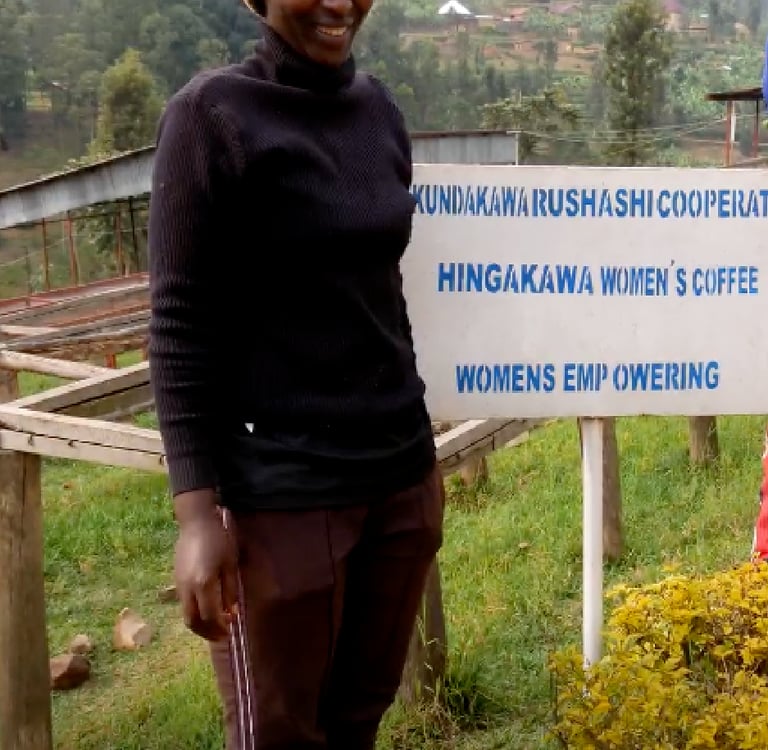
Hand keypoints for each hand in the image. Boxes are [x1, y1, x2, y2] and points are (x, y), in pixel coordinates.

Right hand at [173, 489, 237, 641]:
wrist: (195, 523)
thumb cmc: (218, 540)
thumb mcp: (230, 564)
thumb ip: (230, 590)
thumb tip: (231, 613)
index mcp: (204, 584)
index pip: (210, 616)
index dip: (220, 628)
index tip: (230, 631)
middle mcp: (188, 589)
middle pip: (193, 622)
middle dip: (207, 633)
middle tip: (221, 635)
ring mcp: (179, 586)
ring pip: (185, 615)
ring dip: (199, 625)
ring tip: (214, 625)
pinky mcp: (176, 581)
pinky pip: (183, 605)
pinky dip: (194, 613)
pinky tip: (206, 609)